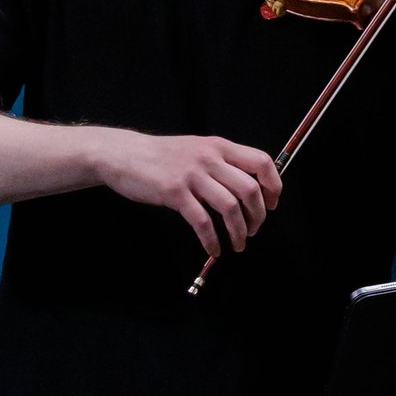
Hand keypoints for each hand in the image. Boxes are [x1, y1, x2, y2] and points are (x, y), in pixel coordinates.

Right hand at [90, 127, 281, 257]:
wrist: (123, 154)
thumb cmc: (163, 157)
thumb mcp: (198, 149)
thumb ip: (223, 164)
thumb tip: (252, 189)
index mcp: (219, 147)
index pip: (262, 162)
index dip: (273, 186)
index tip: (272, 205)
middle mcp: (209, 158)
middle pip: (249, 190)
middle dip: (258, 217)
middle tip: (254, 230)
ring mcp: (191, 175)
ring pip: (230, 208)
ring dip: (239, 232)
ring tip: (238, 244)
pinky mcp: (174, 192)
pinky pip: (202, 222)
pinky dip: (212, 240)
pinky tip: (214, 248)